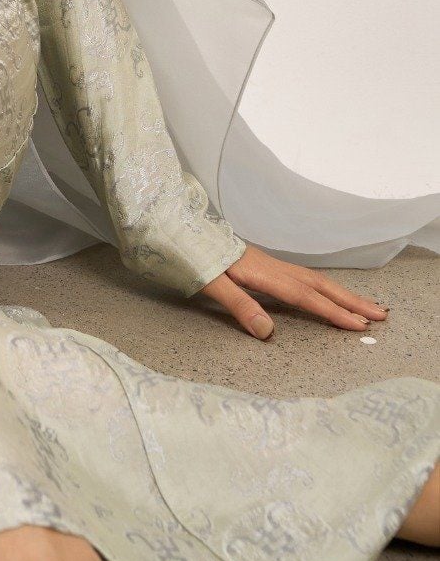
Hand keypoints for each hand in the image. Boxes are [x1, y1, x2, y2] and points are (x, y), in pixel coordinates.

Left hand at [198, 241, 389, 338]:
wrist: (179, 228)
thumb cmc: (192, 257)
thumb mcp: (210, 283)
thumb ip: (239, 306)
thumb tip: (268, 333)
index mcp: (263, 273)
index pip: (305, 296)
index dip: (332, 311)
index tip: (359, 325)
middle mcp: (273, 267)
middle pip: (318, 284)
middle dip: (350, 301)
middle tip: (381, 314)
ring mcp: (270, 264)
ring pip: (314, 279)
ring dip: (341, 293)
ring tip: (366, 305)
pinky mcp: (265, 265)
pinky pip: (304, 277)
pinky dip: (323, 287)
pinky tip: (329, 293)